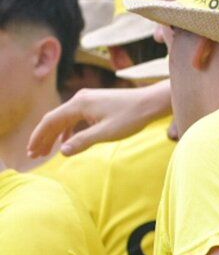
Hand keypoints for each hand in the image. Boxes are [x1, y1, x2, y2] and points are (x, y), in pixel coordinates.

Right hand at [28, 82, 169, 159]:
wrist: (151, 102)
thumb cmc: (131, 117)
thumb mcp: (106, 133)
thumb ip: (83, 141)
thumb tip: (62, 151)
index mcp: (78, 104)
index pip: (50, 121)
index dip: (39, 137)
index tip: (31, 151)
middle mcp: (79, 99)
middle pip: (54, 119)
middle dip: (43, 137)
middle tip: (34, 154)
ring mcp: (87, 100)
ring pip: (65, 119)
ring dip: (55, 135)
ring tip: (47, 151)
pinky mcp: (95, 103)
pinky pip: (75, 118)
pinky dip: (68, 130)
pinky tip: (67, 141)